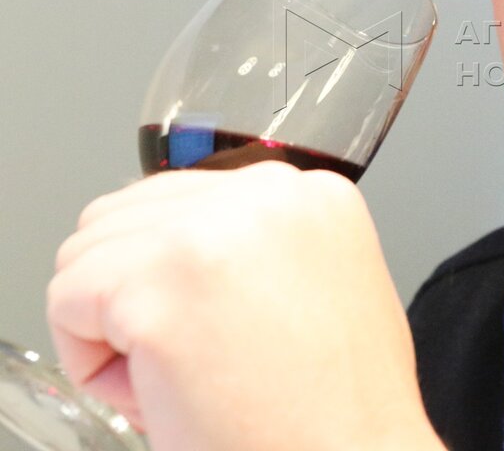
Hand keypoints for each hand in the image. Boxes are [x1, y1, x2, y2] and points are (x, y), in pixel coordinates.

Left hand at [47, 162, 444, 450]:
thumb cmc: (336, 410)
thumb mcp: (329, 289)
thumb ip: (268, 246)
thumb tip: (185, 246)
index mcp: (314, 194)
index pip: (186, 199)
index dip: (182, 279)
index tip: (228, 329)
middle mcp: (268, 194)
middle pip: (130, 214)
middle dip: (140, 292)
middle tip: (209, 360)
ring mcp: (211, 231)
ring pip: (89, 251)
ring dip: (114, 322)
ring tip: (190, 374)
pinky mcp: (160, 282)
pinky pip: (67, 302)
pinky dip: (93, 362)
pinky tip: (164, 390)